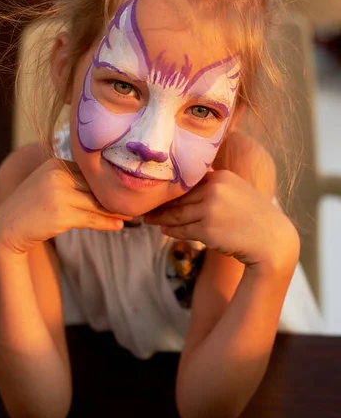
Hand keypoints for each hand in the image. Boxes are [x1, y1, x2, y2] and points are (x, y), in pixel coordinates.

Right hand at [0, 158, 131, 254]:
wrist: (7, 228)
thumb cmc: (33, 207)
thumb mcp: (50, 185)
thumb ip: (74, 180)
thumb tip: (107, 184)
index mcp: (57, 164)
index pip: (91, 172)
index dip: (109, 182)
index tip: (128, 187)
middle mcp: (58, 175)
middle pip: (96, 187)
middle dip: (116, 196)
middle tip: (138, 203)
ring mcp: (59, 194)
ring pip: (97, 203)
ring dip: (116, 211)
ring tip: (134, 215)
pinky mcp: (61, 214)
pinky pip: (91, 218)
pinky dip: (107, 223)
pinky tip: (118, 225)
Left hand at [144, 170, 298, 271]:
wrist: (272, 241)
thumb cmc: (254, 218)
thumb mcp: (237, 193)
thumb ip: (213, 188)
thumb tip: (185, 192)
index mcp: (221, 176)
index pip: (189, 181)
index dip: (171, 188)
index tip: (156, 191)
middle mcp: (215, 189)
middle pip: (180, 197)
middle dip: (161, 203)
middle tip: (145, 207)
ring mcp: (211, 209)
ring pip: (178, 214)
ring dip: (161, 218)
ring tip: (149, 219)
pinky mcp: (208, 229)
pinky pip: (183, 229)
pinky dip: (171, 230)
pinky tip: (163, 230)